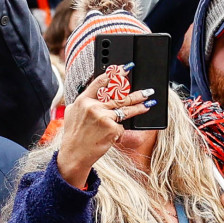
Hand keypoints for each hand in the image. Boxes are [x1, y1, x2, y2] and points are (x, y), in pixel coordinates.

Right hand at [55, 70, 154, 186]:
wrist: (75, 154)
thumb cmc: (74, 135)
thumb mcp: (74, 113)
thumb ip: (85, 101)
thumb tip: (99, 92)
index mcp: (83, 100)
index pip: (102, 82)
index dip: (115, 73)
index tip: (126, 68)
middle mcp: (94, 106)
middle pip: (119, 95)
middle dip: (135, 92)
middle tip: (146, 90)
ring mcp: (103, 117)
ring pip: (126, 108)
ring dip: (140, 105)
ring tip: (149, 102)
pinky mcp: (111, 128)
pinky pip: (121, 126)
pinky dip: (119, 130)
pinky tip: (115, 134)